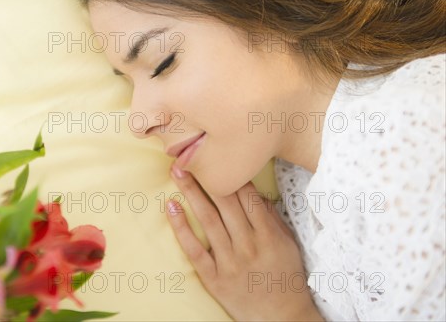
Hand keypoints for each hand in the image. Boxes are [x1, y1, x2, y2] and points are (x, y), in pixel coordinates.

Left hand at [166, 166, 323, 320]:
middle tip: (188, 154)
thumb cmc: (286, 277)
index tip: (216, 154)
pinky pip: (194, 250)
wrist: (282, 318)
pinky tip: (171, 207)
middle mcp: (248, 245)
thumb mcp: (287, 244)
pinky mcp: (214, 278)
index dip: (231, 174)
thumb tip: (253, 192)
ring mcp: (230, 262)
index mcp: (269, 235)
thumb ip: (271, 217)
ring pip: (208, 220)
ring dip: (191, 193)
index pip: (248, 197)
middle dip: (207, 176)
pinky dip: (181, 227)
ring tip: (177, 172)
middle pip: (225, 203)